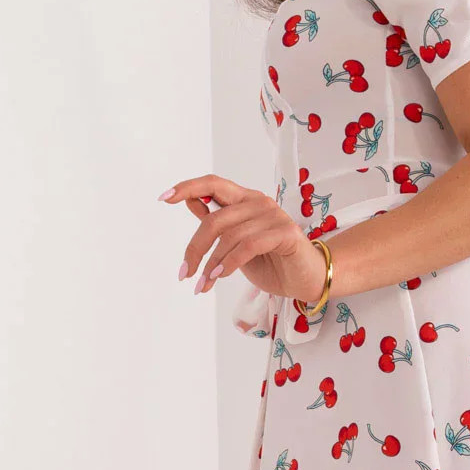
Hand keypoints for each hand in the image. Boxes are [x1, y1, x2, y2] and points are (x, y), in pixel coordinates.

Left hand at [166, 176, 327, 302]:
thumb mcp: (235, 244)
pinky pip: (249, 245)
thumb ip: (217, 222)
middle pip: (216, 219)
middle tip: (184, 274)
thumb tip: (190, 202)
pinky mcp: (285, 232)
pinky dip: (230, 262)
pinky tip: (220, 276)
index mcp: (245, 200)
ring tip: (204, 285)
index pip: (213, 184)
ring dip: (212, 264)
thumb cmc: (271, 262)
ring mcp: (274, 215)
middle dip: (195, 249)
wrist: (305, 280)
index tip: (163, 197)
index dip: (188, 187)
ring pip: (230, 236)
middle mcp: (258, 202)